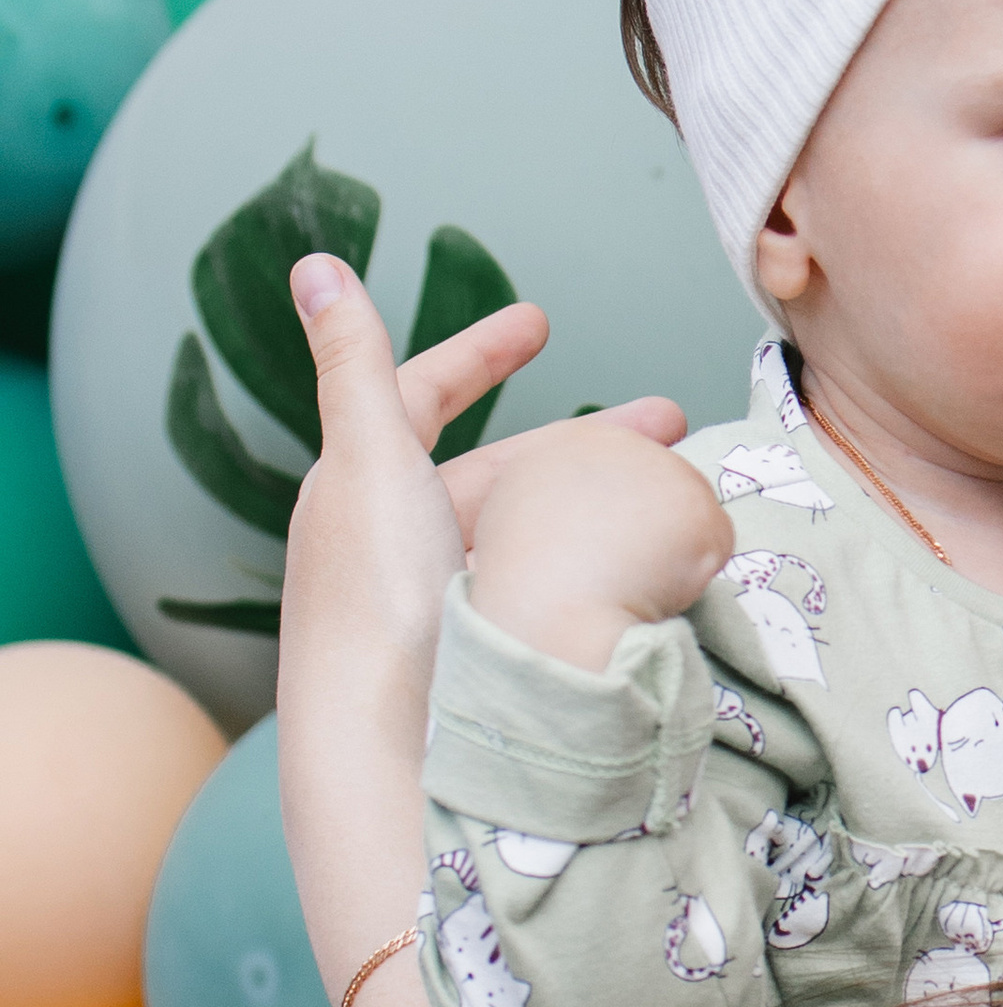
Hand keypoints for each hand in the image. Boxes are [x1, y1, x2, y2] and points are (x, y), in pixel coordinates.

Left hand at [278, 258, 688, 990]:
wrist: (387, 743)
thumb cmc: (374, 597)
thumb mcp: (369, 460)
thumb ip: (353, 364)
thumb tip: (315, 263)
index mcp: (361, 488)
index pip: (420, 395)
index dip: (479, 354)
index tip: (542, 322)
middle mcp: (398, 542)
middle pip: (501, 466)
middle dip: (584, 437)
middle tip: (673, 420)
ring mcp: (443, 600)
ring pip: (535, 527)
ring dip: (603, 500)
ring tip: (684, 495)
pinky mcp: (485, 654)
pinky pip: (549, 581)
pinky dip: (599, 559)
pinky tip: (650, 565)